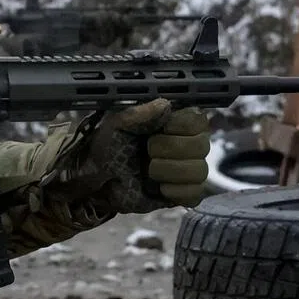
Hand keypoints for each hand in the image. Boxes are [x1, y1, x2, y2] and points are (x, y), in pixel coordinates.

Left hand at [60, 99, 209, 213]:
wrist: (96, 178)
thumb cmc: (108, 145)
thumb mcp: (117, 124)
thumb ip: (139, 113)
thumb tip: (166, 104)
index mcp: (174, 123)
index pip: (199, 120)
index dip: (183, 125)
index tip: (162, 128)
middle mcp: (186, 144)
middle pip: (202, 146)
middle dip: (170, 149)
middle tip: (147, 151)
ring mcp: (186, 170)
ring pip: (199, 171)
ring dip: (169, 171)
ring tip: (148, 171)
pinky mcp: (182, 194)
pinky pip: (195, 194)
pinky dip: (175, 191)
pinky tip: (158, 188)